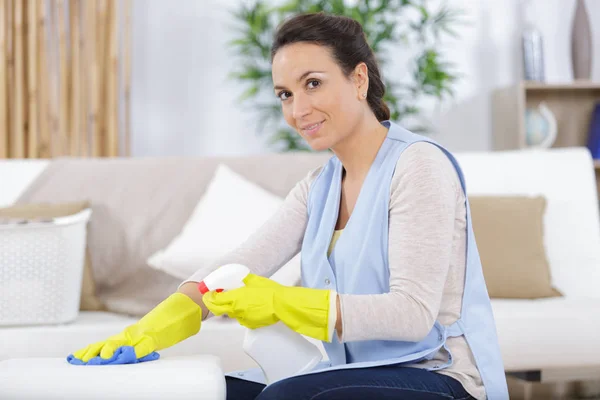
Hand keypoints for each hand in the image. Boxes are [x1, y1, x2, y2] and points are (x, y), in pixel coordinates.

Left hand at [72, 293, 201, 362]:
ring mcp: (144, 334)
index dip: (88, 351)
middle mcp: (133, 334)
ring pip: (123, 344)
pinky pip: (144, 346)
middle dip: (92, 353)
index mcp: (129, 335)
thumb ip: (134, 346)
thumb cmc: (167, 324)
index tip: (73, 358)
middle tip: (77, 361)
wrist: (184, 307)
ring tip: (98, 358)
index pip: (104, 343)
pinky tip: (126, 355)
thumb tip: (120, 356)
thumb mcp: (147, 338)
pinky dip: (135, 351)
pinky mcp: (157, 337)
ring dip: (110, 351)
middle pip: (108, 343)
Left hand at [202, 273, 331, 341]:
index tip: (209, 295)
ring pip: (231, 314)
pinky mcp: (251, 324)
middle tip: (214, 300)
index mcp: (236, 297)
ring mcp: (244, 318)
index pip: (216, 300)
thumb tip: (243, 278)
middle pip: (219, 310)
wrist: (283, 305)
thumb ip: (246, 280)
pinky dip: (242, 314)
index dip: (210, 298)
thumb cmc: (271, 292)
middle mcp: (237, 309)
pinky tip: (249, 309)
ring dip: (230, 309)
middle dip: (215, 305)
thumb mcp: (256, 281)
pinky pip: (242, 319)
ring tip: (237, 302)